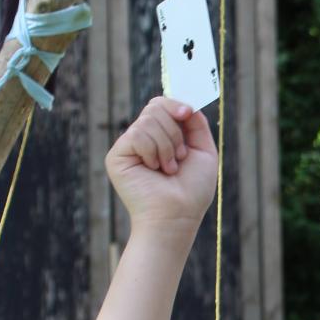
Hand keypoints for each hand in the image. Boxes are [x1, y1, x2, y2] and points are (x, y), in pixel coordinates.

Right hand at [106, 96, 217, 233]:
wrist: (178, 215)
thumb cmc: (192, 190)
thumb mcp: (203, 151)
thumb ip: (196, 124)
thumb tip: (185, 104)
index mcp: (161, 137)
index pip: (161, 105)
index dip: (174, 104)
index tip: (187, 113)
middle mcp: (143, 140)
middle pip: (155, 107)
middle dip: (175, 130)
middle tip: (179, 156)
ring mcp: (129, 147)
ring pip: (148, 120)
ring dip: (167, 146)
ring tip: (168, 169)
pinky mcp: (116, 156)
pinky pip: (137, 134)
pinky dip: (153, 152)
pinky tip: (154, 170)